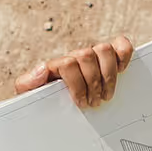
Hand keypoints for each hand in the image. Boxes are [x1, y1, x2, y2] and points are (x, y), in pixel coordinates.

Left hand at [14, 36, 134, 108]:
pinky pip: (120, 45)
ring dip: (108, 75)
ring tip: (106, 95)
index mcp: (56, 64)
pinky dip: (124, 55)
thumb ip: (28, 83)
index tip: (81, 103)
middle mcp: (75, 56)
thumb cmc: (48, 100)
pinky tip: (121, 71)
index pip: (68, 63)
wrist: (56, 105)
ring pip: (104, 49)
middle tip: (95, 102)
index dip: (77, 84)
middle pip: (87, 55)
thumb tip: (41, 68)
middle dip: (94, 82)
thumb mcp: (31, 95)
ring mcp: (93, 55)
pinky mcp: (110, 57)